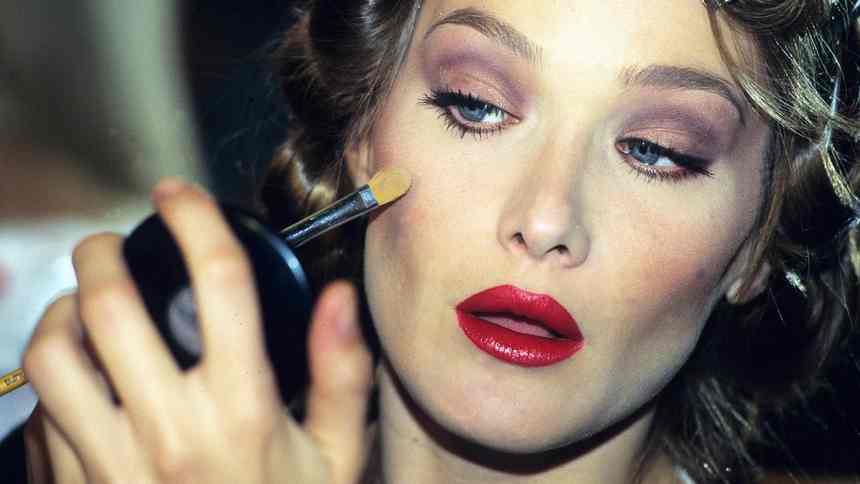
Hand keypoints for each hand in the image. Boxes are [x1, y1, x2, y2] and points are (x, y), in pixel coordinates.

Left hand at [21, 179, 373, 483]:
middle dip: (103, 252)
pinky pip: (39, 416)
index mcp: (243, 410)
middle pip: (110, 306)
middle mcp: (169, 429)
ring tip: (79, 306)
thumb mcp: (337, 459)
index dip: (195, 220)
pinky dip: (53, 380)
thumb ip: (342, 375)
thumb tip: (339, 298)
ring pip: (53, 357)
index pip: (219, 283)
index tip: (179, 195)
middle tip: (112, 242)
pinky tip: (79, 379)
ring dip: (59, 314)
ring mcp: (111, 465)